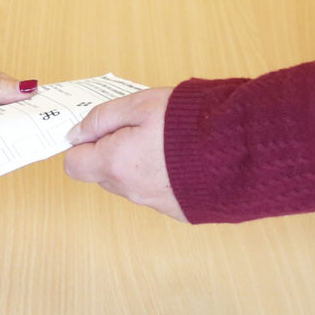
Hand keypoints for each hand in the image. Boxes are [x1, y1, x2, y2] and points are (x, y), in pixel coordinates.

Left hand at [64, 86, 183, 221]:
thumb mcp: (141, 104)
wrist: (240, 148)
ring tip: (166, 141)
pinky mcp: (178, 210)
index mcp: (116, 163)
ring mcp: (155, 203)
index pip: (74, 165)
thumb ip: (102, 118)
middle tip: (139, 128)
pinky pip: (156, 192)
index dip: (82, 145)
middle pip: (103, 174)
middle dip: (111, 152)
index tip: (100, 130)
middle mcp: (131, 190)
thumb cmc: (190, 122)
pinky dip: (161, 177)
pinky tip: (181, 159)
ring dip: (137, 164)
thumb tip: (76, 134)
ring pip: (130, 183)